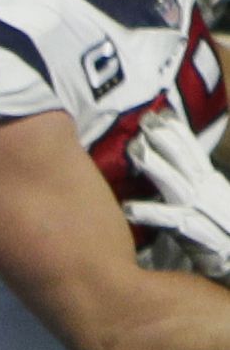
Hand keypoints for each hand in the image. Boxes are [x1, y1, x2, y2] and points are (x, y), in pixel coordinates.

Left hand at [127, 105, 229, 280]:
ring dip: (157, 166)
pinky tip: (128, 208)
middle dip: (166, 138)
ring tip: (135, 150)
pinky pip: (172, 222)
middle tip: (144, 119)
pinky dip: (151, 213)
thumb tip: (163, 172)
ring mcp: (202, 212)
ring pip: (177, 184)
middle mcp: (207, 192)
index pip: (192, 153)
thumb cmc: (221, 236)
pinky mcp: (198, 236)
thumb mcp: (208, 206)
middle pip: (185, 160)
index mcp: (210, 184)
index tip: (159, 113)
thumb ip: (187, 188)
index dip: (177, 132)